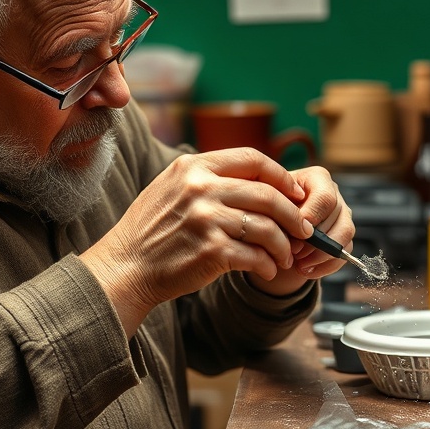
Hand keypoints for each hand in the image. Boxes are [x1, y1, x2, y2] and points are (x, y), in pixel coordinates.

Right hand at [81, 148, 314, 332]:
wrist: (126, 267)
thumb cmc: (151, 230)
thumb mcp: (171, 187)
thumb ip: (208, 178)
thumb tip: (257, 177)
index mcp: (193, 167)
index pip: (252, 158)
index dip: (280, 175)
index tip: (294, 191)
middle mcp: (200, 188)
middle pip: (267, 194)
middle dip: (293, 214)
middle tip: (304, 230)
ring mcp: (206, 219)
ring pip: (267, 227)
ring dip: (283, 245)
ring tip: (285, 256)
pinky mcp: (211, 251)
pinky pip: (256, 256)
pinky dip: (268, 265)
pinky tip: (268, 270)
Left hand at [248, 164, 353, 294]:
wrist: (272, 227)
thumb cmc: (269, 209)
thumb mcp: (271, 205)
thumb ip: (282, 213)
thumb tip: (296, 237)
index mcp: (317, 178)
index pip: (325, 198)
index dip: (311, 218)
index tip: (292, 233)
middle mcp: (334, 193)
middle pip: (336, 217)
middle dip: (314, 239)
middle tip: (292, 252)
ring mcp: (342, 215)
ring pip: (345, 235)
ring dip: (321, 254)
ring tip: (299, 263)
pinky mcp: (344, 237)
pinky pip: (344, 253)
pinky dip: (325, 266)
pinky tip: (306, 270)